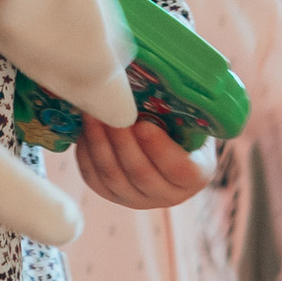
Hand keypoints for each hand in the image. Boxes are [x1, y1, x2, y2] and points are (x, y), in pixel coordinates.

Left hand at [73, 113, 212, 209]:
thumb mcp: (191, 117)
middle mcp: (168, 195)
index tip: (143, 124)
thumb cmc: (182, 123)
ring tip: (92, 115)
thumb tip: (157, 81)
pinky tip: (85, 130)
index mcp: (196, 176)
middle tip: (110, 112)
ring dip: (99, 144)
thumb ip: (182, 108)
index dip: (159, 149)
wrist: (168, 144)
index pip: (179, 169)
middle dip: (122, 141)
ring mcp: (138, 199)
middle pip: (141, 174)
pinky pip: (95, 179)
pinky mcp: (112, 195)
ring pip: (113, 177)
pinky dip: (87, 155)